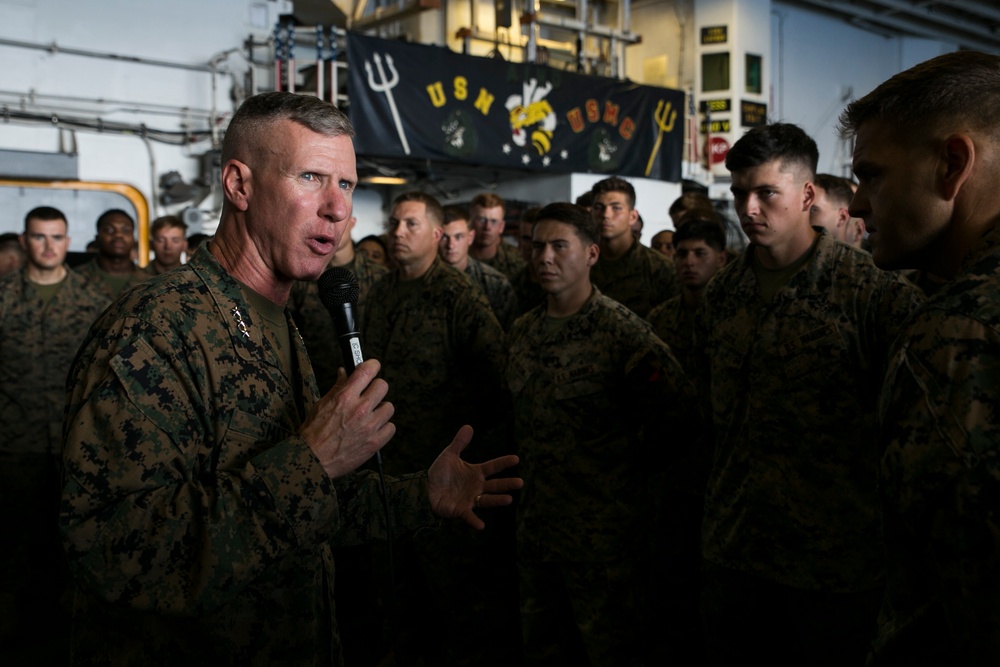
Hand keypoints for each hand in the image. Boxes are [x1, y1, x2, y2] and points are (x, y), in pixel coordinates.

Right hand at [300, 359, 394, 477]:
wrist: (313, 460)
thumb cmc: (313, 433)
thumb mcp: (321, 404)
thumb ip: (337, 387)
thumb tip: (345, 372)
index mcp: (345, 397)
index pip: (367, 370)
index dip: (372, 366)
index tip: (372, 367)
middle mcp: (360, 409)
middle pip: (383, 386)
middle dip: (376, 388)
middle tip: (369, 395)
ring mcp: (369, 426)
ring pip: (389, 407)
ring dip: (380, 410)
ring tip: (369, 416)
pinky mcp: (375, 442)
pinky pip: (391, 427)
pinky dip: (383, 428)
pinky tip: (372, 430)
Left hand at [428, 425, 522, 529]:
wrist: (425, 489)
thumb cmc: (440, 473)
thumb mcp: (449, 455)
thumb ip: (459, 443)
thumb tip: (468, 426)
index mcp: (476, 472)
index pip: (493, 467)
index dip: (503, 463)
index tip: (516, 459)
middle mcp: (477, 486)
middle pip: (495, 485)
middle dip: (507, 484)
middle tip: (520, 483)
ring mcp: (470, 499)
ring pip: (487, 500)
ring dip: (497, 500)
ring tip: (509, 499)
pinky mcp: (461, 510)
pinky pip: (469, 516)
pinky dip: (475, 521)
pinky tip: (481, 526)